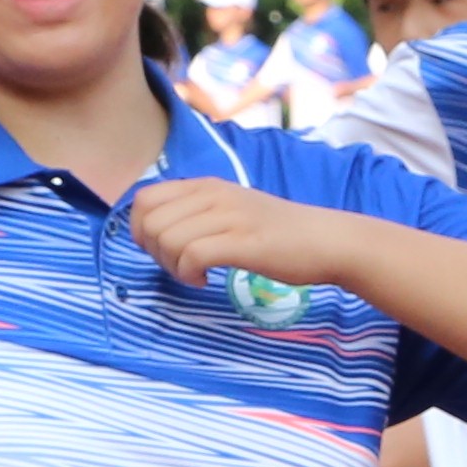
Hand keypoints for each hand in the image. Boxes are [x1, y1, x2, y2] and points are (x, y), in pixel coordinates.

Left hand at [125, 176, 355, 295]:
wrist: (326, 240)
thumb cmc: (279, 233)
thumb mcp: (232, 210)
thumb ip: (198, 213)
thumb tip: (159, 232)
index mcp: (206, 186)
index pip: (143, 199)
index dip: (140, 231)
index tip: (163, 250)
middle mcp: (212, 195)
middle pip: (150, 223)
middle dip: (155, 254)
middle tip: (181, 267)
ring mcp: (228, 216)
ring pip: (167, 240)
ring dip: (173, 267)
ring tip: (196, 274)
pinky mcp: (242, 242)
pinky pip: (192, 256)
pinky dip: (190, 274)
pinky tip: (206, 280)